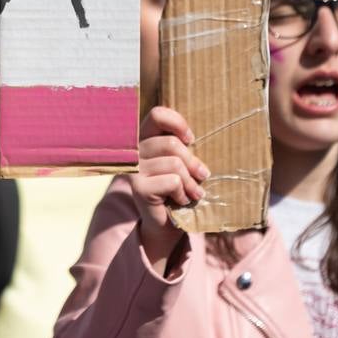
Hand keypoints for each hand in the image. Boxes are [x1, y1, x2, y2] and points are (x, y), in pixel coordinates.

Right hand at [133, 106, 208, 272]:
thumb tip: (199, 138)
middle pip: (172, 144)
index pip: (158, 114)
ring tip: (195, 192)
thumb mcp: (181, 162)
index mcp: (145, 137)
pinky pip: (172, 182)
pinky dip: (183, 193)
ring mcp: (134, 169)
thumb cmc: (177, 187)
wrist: (164, 223)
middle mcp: (135, 150)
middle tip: (203, 175)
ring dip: (191, 182)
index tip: (191, 140)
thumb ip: (183, 145)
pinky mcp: (138, 187)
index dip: (177, 123)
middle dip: (193, 162)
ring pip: (175, 164)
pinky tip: (182, 200)